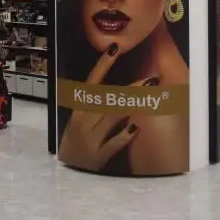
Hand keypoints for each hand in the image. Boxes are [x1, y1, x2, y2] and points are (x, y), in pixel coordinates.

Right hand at [58, 44, 140, 170]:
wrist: (68, 170)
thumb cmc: (77, 142)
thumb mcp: (81, 120)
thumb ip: (97, 105)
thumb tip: (120, 89)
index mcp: (81, 109)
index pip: (92, 82)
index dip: (103, 65)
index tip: (115, 49)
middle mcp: (84, 121)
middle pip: (108, 98)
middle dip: (131, 87)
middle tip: (152, 77)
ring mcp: (91, 138)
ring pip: (112, 117)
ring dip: (132, 105)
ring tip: (151, 97)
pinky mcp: (98, 156)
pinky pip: (113, 143)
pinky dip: (124, 136)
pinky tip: (137, 128)